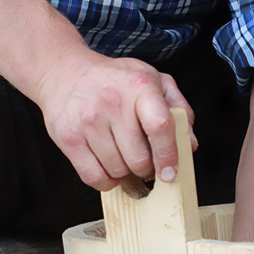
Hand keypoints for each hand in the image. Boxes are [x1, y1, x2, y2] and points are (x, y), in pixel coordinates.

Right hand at [36, 50, 196, 190]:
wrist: (64, 72)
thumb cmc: (113, 79)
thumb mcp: (151, 78)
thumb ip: (178, 108)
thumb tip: (189, 144)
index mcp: (139, 85)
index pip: (160, 126)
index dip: (168, 155)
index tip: (170, 173)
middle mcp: (113, 102)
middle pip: (138, 158)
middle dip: (146, 168)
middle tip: (144, 161)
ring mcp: (88, 120)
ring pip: (117, 171)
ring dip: (124, 173)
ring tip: (122, 156)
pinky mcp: (69, 138)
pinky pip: (94, 177)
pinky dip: (105, 181)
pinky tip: (107, 167)